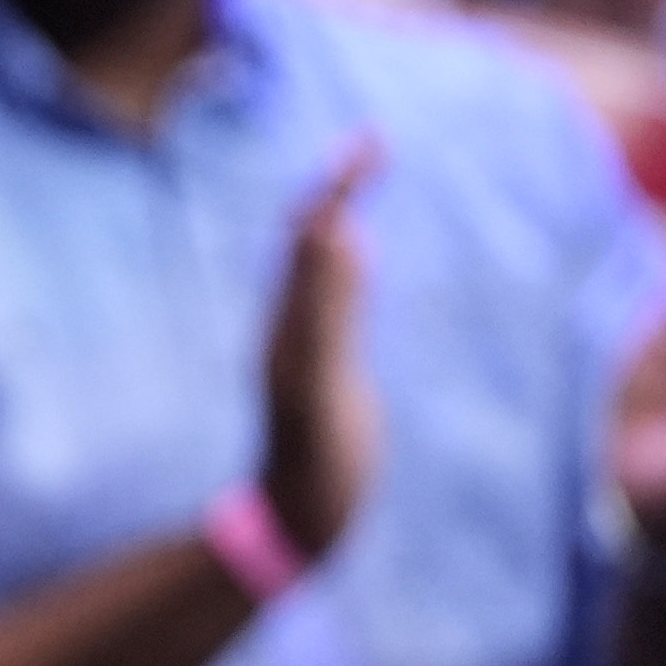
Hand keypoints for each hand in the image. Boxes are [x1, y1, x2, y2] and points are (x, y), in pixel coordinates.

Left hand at [258, 142, 382, 562]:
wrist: (297, 521)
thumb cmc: (314, 464)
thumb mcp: (321, 385)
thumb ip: (327, 313)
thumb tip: (333, 233)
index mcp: (292, 321)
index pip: (310, 233)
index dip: (338, 186)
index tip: (372, 144)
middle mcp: (294, 325)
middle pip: (310, 239)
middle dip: (339, 188)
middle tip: (373, 144)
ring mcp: (308, 347)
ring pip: (320, 266)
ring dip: (342, 217)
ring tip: (364, 178)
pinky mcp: (325, 369)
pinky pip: (335, 300)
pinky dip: (350, 264)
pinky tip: (363, 256)